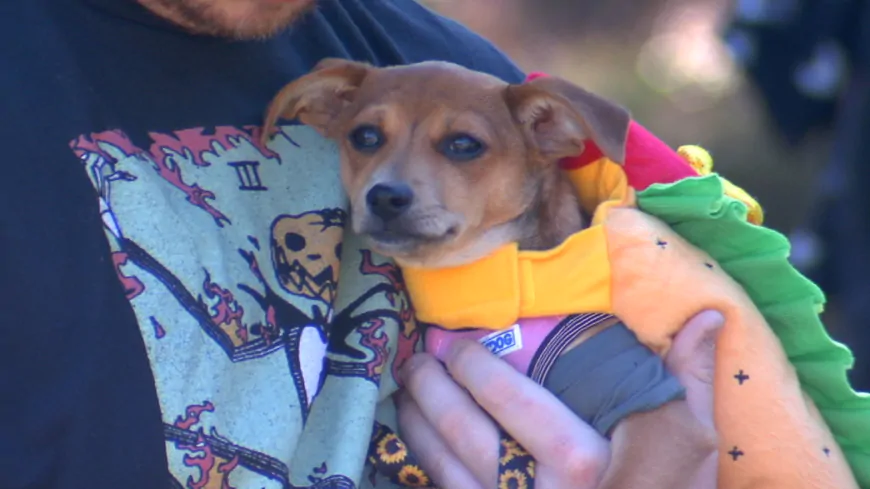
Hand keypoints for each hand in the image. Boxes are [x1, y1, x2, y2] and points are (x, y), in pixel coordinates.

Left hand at [395, 310, 723, 488]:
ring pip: (445, 466)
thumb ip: (689, 380)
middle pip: (467, 433)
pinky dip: (424, 463)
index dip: (474, 370)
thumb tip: (707, 317)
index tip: (455, 345)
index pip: (513, 403)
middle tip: (418, 360)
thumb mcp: (688, 445)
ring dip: (417, 424)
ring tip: (406, 390)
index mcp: (582, 461)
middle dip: (432, 390)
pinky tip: (416, 439)